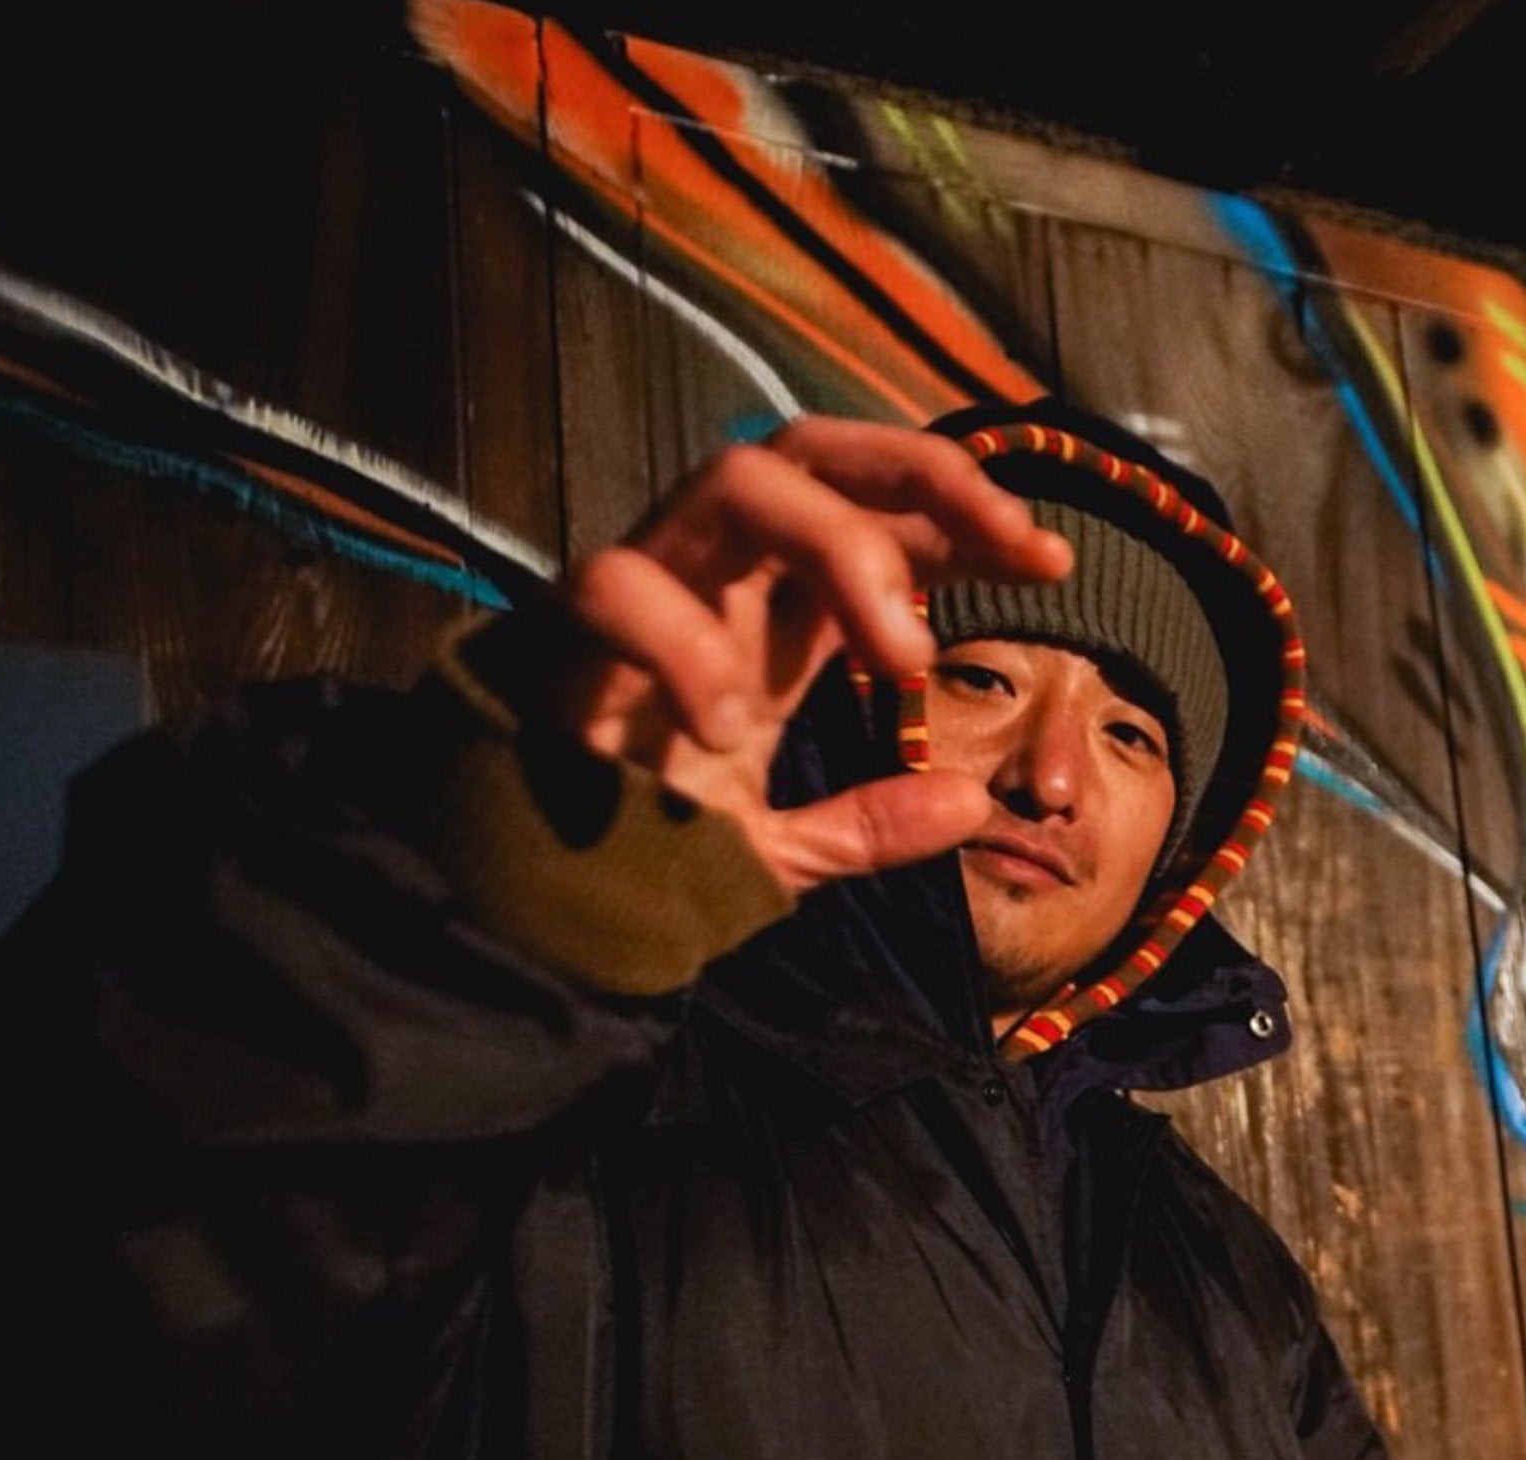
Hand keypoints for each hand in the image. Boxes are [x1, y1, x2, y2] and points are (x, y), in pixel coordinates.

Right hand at [553, 417, 1071, 894]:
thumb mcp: (786, 851)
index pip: (872, 509)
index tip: (1050, 564)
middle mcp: (717, 574)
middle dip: (924, 476)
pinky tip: (727, 728)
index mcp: (774, 612)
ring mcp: (646, 586)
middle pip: (818, 449)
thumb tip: (971, 808)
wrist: (531, 888)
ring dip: (839, 545)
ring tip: (896, 660)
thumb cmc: (648, 845)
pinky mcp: (569, 632)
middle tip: (1012, 554)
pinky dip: (688, 644)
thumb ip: (872, 827)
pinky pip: (620, 584)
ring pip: (737, 475)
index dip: (964, 513)